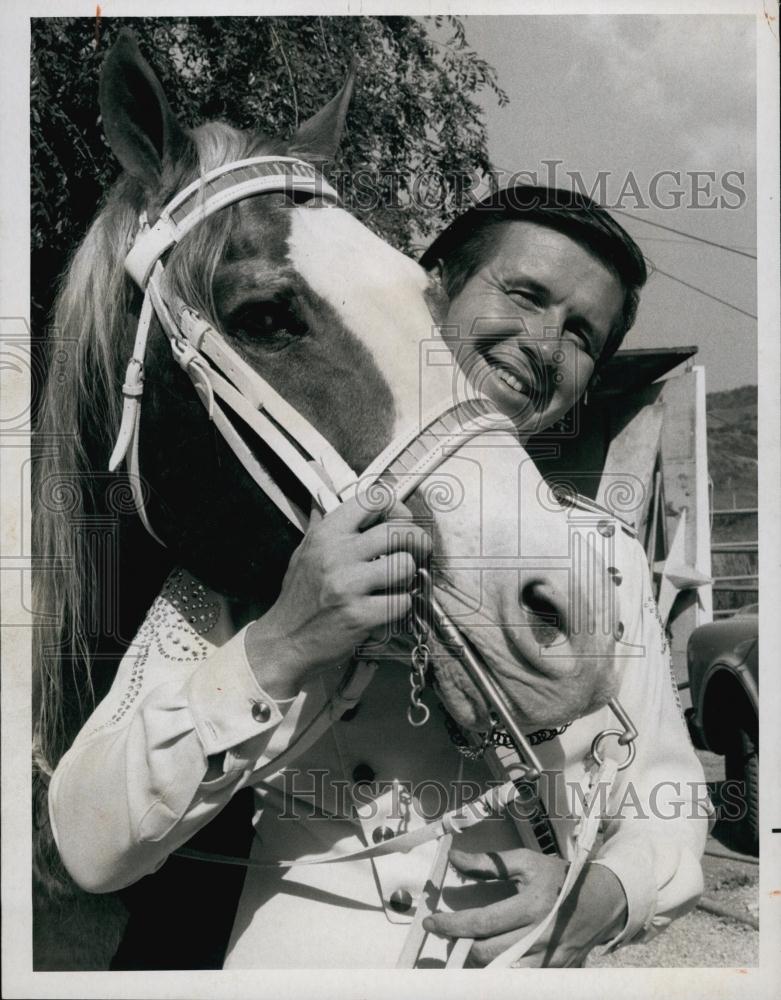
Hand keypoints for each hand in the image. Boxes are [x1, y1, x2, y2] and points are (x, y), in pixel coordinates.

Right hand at [245, 496, 430, 697]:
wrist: (284, 641)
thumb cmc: (298, 599)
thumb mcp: (304, 551)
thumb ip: (322, 525)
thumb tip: (325, 499)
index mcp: (326, 534)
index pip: (374, 500)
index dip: (398, 508)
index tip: (402, 522)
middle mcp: (337, 554)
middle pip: (398, 531)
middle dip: (417, 542)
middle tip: (417, 552)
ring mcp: (348, 585)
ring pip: (405, 565)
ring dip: (408, 577)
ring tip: (397, 583)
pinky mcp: (359, 615)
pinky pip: (402, 602)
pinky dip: (401, 606)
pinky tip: (387, 607)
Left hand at [422, 848, 626, 966]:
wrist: (599, 901)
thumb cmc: (557, 878)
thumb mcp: (524, 862)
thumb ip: (488, 863)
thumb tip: (454, 859)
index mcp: (530, 907)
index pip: (481, 923)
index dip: (452, 925)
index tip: (431, 922)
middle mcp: (538, 937)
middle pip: (486, 953)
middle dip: (460, 945)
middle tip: (448, 933)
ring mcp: (547, 960)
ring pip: (500, 971)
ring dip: (477, 962)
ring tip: (467, 945)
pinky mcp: (553, 972)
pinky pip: (518, 978)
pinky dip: (500, 970)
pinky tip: (491, 957)